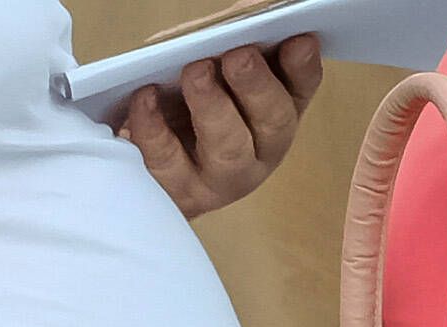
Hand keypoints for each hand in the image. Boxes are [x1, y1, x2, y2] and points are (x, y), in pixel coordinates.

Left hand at [116, 42, 324, 221]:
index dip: (303, 68)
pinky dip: (154, 126)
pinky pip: (169, 160)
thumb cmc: (180, 110)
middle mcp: (258, 150)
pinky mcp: (180, 190)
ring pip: (230, 150)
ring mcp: (222, 177)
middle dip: (258, 87)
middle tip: (240, 56)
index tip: (298, 41)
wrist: (144, 165)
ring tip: (195, 72)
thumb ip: (227, 52)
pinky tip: (145, 96)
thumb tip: (247, 14)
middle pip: (274, 124)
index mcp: (273, 115)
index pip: (299, 90)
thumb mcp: (208, 74)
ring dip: (214, 107)